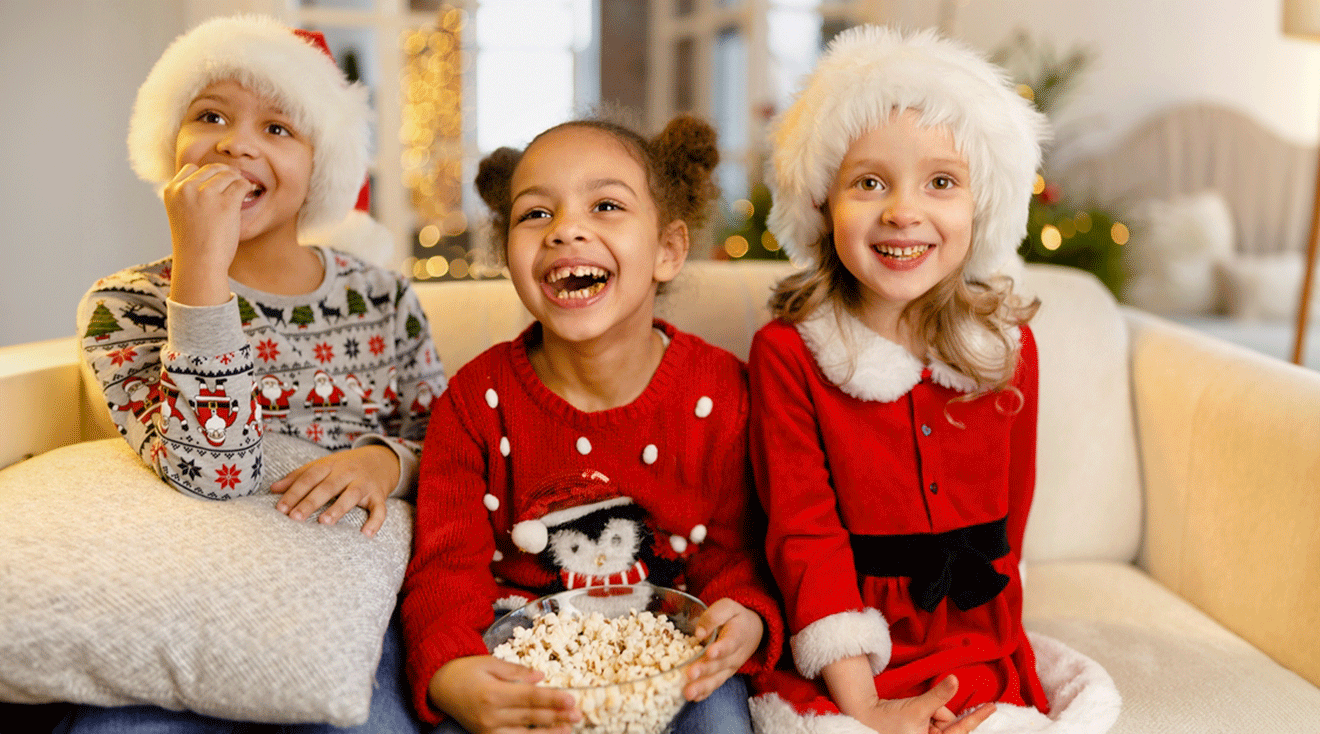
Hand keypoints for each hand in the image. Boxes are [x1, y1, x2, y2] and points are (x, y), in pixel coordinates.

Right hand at [163, 162, 251, 305]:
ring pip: (228, 174)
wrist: (199, 265)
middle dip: (224, 175)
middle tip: (233, 185)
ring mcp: (206, 194)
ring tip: (238, 194)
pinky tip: (246, 195)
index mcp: (171, 191)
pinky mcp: (226, 203)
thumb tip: (213, 177)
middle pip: (212, 168)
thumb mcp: (181, 214)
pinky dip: (246, 189)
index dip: (206, 176)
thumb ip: (189, 195)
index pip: (191, 168)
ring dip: (236, 182)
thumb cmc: (193, 244)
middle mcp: (186, 189)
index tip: (215, 186)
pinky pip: (242, 184)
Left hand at [271, 444, 399, 535]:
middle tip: (295, 518)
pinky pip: (380, 509)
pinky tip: (366, 534)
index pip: (309, 477)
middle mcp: (347, 473)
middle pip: (327, 486)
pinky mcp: (379, 495)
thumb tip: (273, 489)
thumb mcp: (323, 465)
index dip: (295, 492)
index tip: (281, 508)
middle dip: (311, 502)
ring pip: (352, 495)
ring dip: (338, 508)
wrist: (381, 460)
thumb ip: (299, 476)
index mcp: (330, 465)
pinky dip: (375, 521)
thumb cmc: (345, 467)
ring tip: (324, 522)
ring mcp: (364, 484)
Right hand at [429, 655, 580, 733]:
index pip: (530, 697)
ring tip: (568, 730)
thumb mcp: (490, 662)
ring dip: (548, 733)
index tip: (571, 699)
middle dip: (556, 716)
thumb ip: (516, 671)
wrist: (440, 686)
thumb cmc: (466, 670)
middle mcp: (491, 715)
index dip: (552, 699)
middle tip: (578, 715)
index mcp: (493, 692)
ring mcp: (487, 730)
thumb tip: (541, 676)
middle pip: (530, 717)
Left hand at [683, 598, 763, 701]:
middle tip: (690, 674)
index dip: (721, 649)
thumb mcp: (728, 607)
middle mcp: (735, 655)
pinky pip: (716, 685)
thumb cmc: (736, 617)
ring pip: (717, 679)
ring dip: (702, 686)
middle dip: (705, 670)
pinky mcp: (724, 675)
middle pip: (720, 665)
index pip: (730, 643)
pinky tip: (694, 698)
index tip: (710, 653)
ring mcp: (730, 668)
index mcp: (737, 635)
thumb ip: (714, 615)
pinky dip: (705, 693)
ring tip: (689, 692)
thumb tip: (699, 633)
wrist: (752, 631)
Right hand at [848, 675, 994, 733]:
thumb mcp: (917, 708)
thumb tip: (955, 680)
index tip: (992, 706)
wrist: (864, 717)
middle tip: (923, 711)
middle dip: (939, 713)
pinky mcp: (919, 732)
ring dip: (931, 712)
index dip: (977, 717)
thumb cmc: (887, 720)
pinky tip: (912, 714)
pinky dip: (927, 713)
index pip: (960, 730)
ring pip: (940, 721)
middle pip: (949, 725)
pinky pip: (932, 720)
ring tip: (911, 713)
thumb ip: (938, 696)